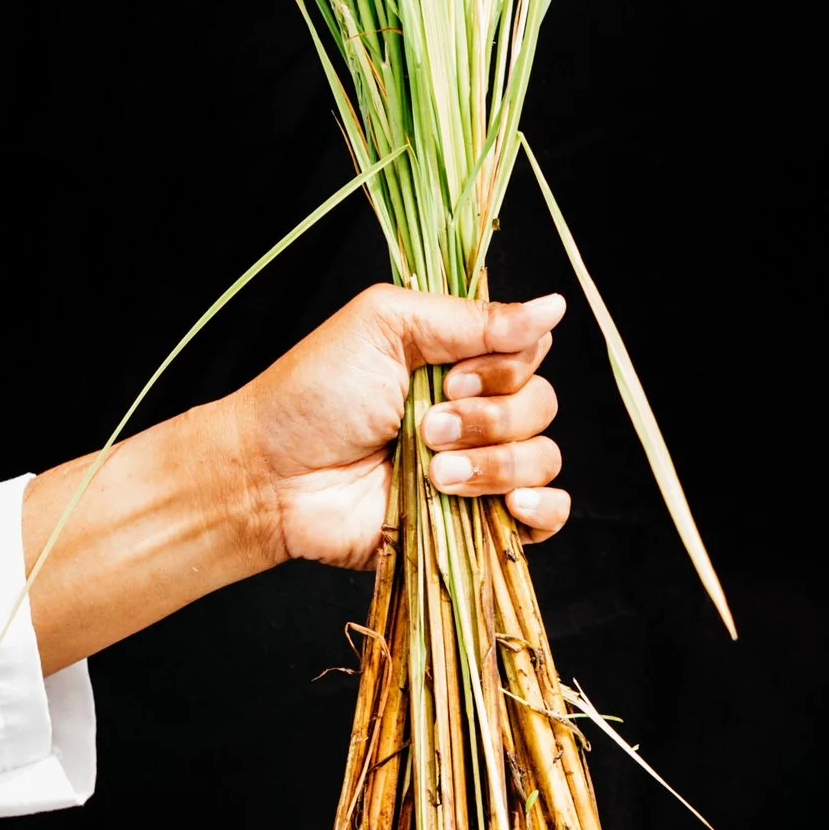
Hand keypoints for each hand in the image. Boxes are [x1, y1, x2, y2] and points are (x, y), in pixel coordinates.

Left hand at [234, 284, 569, 569]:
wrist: (274, 478)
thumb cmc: (314, 395)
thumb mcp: (388, 326)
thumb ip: (473, 318)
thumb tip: (555, 306)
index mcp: (459, 359)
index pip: (530, 351)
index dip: (505, 365)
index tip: (453, 375)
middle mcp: (476, 410)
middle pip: (542, 405)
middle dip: (489, 418)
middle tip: (426, 426)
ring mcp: (478, 469)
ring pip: (543, 460)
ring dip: (494, 464)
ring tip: (433, 472)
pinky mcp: (475, 523)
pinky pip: (549, 517)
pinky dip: (542, 510)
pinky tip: (510, 506)